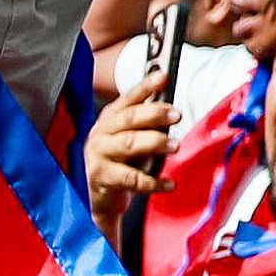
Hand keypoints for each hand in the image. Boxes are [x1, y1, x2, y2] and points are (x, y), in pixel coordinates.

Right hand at [85, 89, 180, 237]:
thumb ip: (146, 122)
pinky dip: (153, 182)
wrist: (99, 198)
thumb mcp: (130, 138)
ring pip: (128, 145)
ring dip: (154, 143)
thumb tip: (171, 106)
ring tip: (175, 145)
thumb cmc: (120, 163)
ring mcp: (99, 155)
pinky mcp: (101, 178)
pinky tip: (170, 184)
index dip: (145, 86)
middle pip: (128, 119)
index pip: (128, 98)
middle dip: (153, 114)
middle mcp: (100, 133)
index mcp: (109, 119)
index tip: (164, 76)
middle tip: (177, 115)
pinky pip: (131, 179)